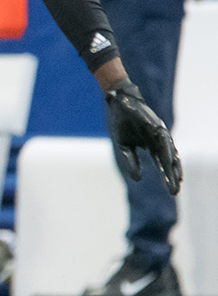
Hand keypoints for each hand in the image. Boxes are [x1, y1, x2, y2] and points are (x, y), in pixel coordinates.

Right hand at [104, 78, 181, 194]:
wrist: (120, 104)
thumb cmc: (122, 123)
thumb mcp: (125, 147)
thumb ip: (132, 162)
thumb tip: (137, 179)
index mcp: (151, 146)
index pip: (161, 165)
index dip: (166, 177)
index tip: (171, 191)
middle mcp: (159, 141)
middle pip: (168, 162)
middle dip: (172, 177)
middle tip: (175, 191)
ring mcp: (159, 134)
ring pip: (169, 154)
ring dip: (173, 168)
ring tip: (177, 181)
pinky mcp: (156, 126)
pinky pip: (163, 141)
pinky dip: (167, 152)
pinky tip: (170, 163)